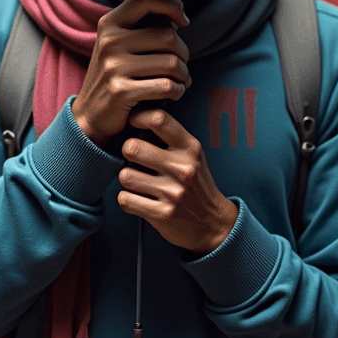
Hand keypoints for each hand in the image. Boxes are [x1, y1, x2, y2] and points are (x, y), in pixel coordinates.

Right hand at [73, 0, 190, 148]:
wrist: (90, 114)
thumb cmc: (113, 72)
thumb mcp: (115, 38)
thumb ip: (131, 9)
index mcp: (110, 22)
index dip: (173, 5)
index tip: (182, 20)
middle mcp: (109, 40)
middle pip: (169, 36)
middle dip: (184, 54)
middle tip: (181, 65)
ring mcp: (113, 66)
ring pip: (172, 63)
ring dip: (183, 76)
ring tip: (179, 81)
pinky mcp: (121, 91)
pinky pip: (166, 86)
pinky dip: (177, 92)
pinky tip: (173, 94)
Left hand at [118, 107, 238, 254]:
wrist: (213, 223)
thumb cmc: (195, 184)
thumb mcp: (192, 155)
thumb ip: (169, 137)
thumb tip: (137, 115)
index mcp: (190, 148)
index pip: (159, 119)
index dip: (138, 117)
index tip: (133, 122)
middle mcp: (183, 168)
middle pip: (132, 147)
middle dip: (128, 151)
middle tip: (134, 157)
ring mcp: (173, 193)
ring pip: (125, 175)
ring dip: (127, 178)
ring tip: (139, 182)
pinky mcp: (162, 214)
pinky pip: (125, 199)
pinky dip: (128, 199)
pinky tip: (139, 199)